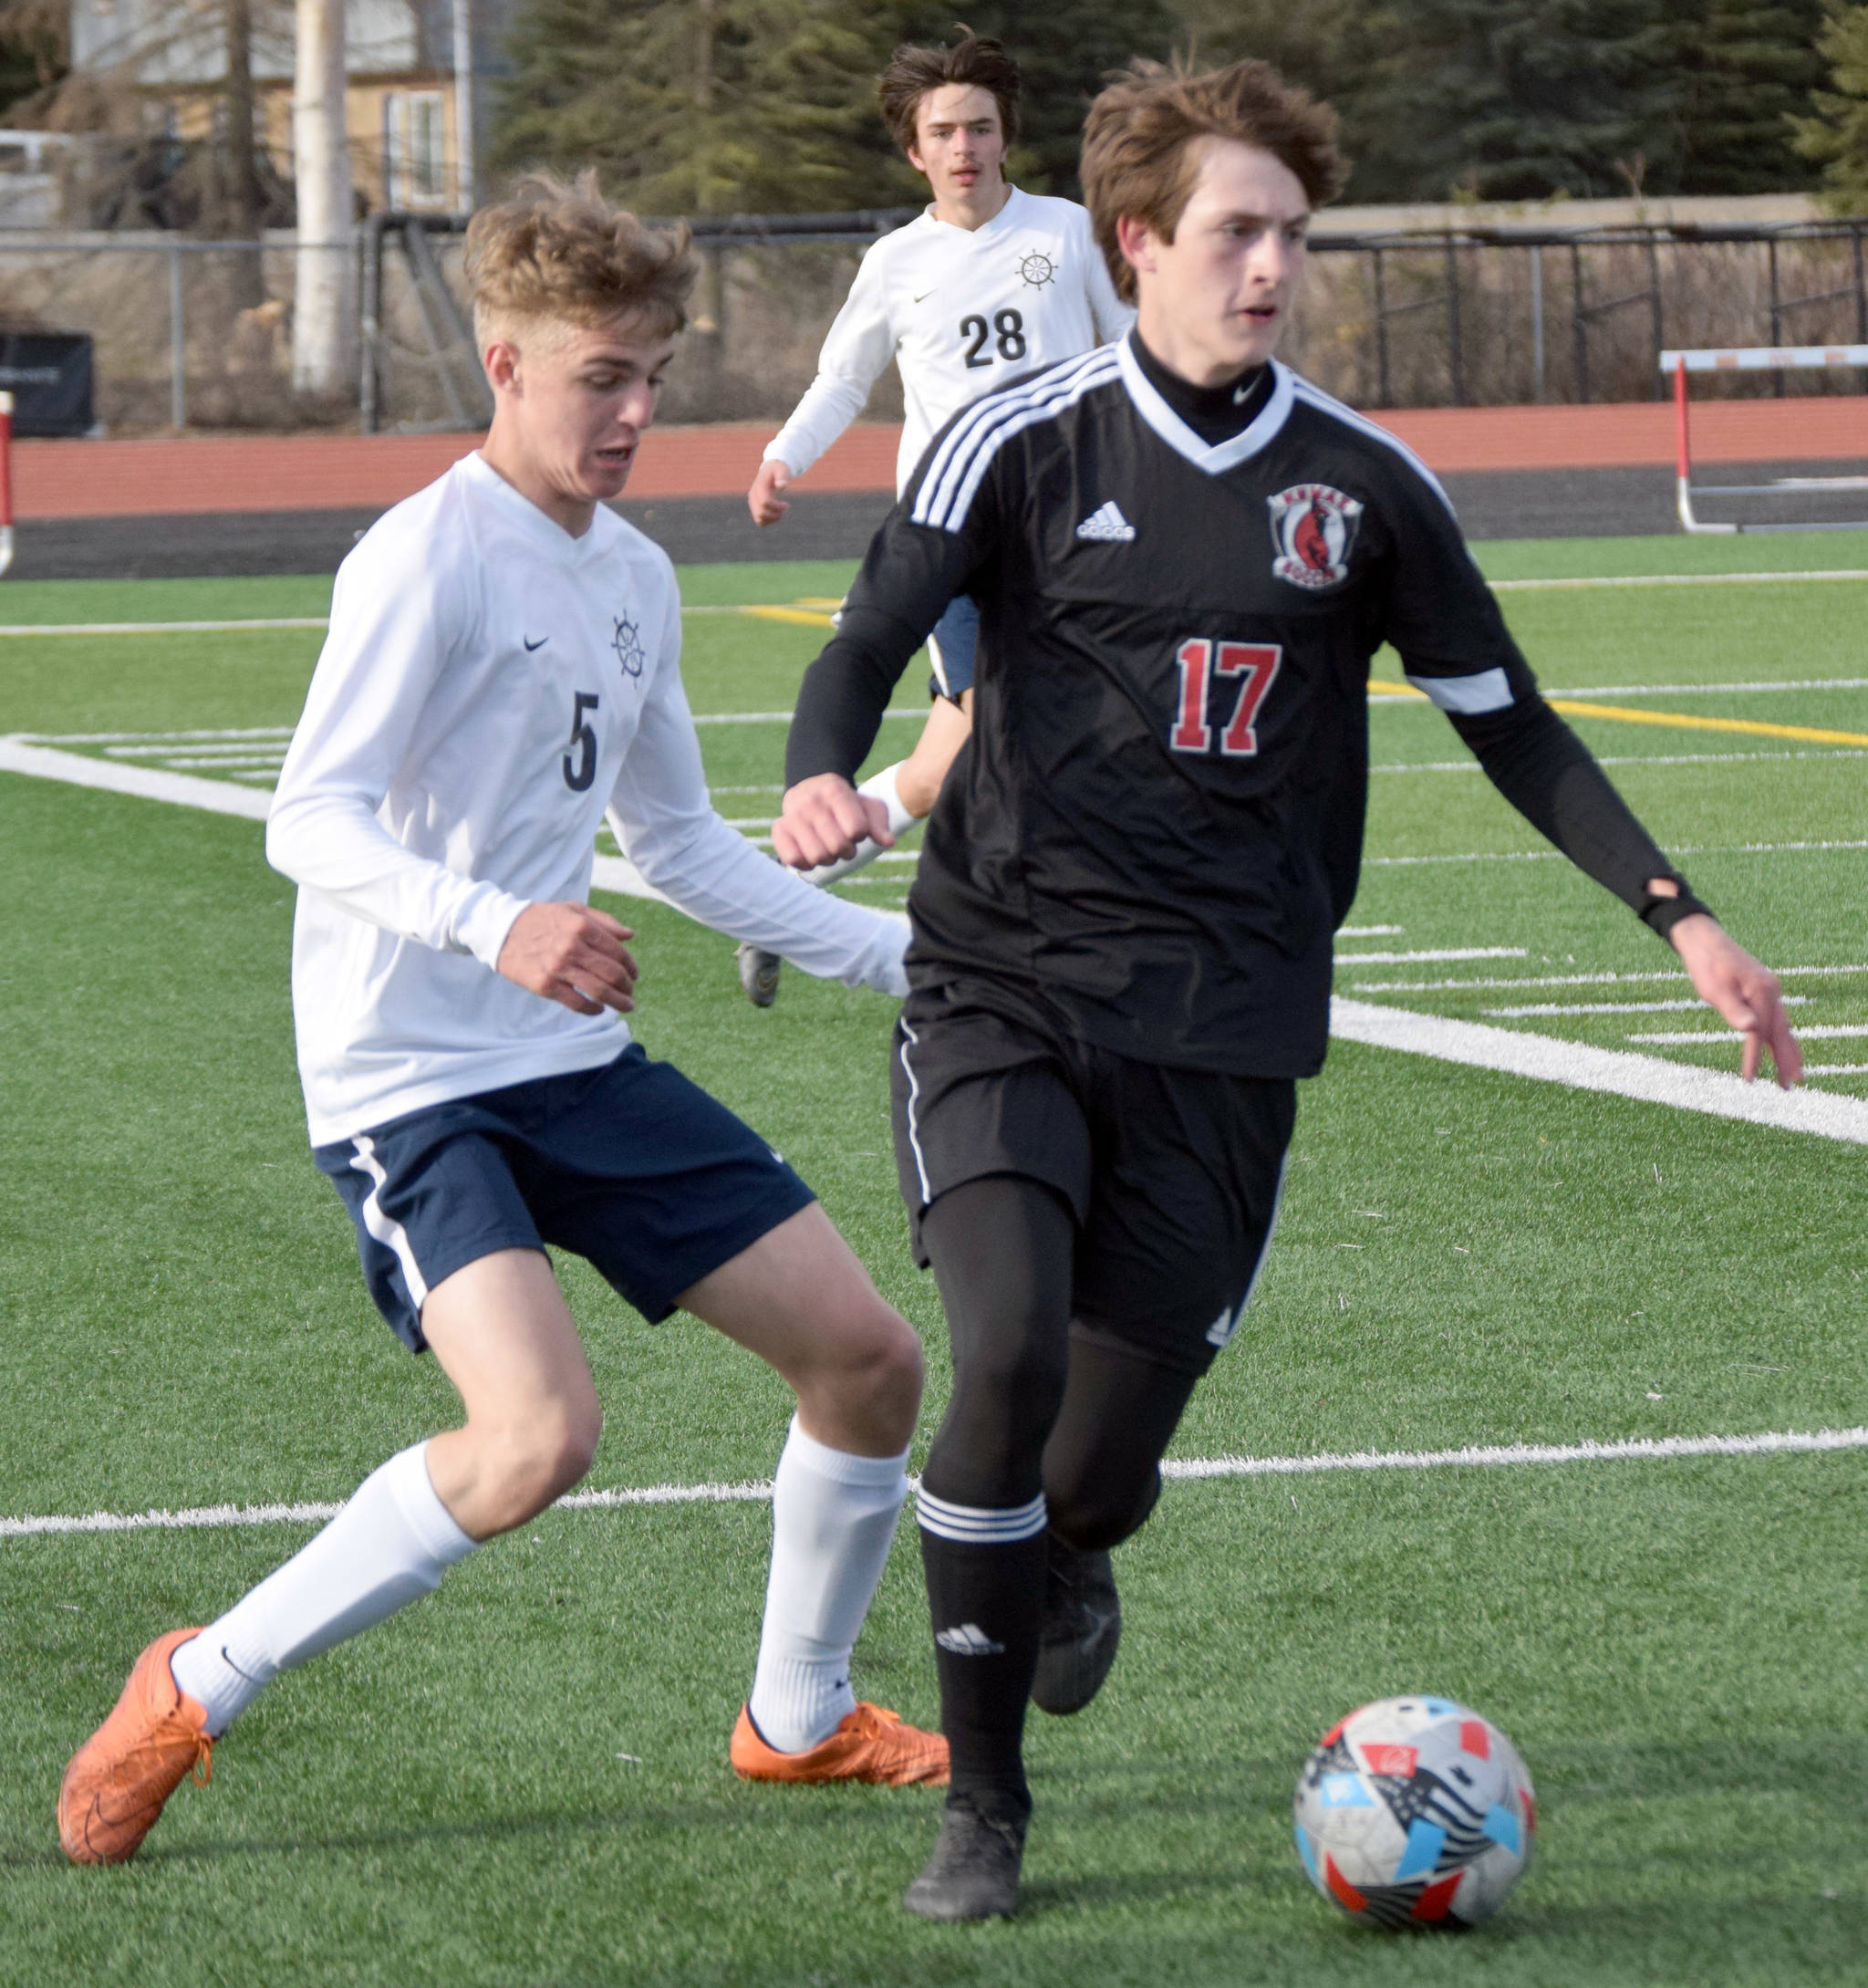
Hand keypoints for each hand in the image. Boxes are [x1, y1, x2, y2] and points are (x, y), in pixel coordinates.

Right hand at [497, 902, 637, 1015]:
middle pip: (612, 974)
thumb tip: (629, 935)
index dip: (631, 967)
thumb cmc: (540, 919)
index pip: (618, 952)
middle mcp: (571, 947)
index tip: (634, 975)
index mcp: (581, 927)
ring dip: (617, 1002)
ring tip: (625, 1006)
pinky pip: (576, 1003)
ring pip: (599, 991)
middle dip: (627, 987)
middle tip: (630, 993)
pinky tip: (599, 1009)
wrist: (500, 930)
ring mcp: (557, 968)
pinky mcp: (544, 985)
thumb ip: (604, 922)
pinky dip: (592, 1010)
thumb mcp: (573, 910)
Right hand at [747, 459, 791, 526]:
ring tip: (781, 512)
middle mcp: (753, 495)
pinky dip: (769, 521)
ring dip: (773, 519)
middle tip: (785, 508)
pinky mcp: (754, 507)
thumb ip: (782, 477)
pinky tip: (776, 513)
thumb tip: (782, 486)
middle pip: (761, 513)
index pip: (765, 502)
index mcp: (759, 486)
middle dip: (776, 515)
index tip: (787, 504)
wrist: (770, 470)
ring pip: (759, 520)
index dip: (778, 507)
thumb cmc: (778, 470)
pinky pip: (759, 521)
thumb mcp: (782, 470)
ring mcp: (752, 502)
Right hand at [773, 773, 894, 869]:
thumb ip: (879, 823)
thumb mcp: (867, 806)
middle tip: (844, 845)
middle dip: (846, 851)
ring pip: (817, 856)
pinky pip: (793, 859)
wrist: (812, 789)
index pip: (856, 830)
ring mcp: (792, 815)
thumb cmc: (846, 804)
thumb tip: (888, 842)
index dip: (860, 836)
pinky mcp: (779, 829)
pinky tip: (812, 856)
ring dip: (828, 860)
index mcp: (834, 791)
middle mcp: (810, 801)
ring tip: (829, 849)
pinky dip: (806, 864)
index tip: (856, 831)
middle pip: (837, 846)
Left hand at [1667, 911, 1800, 1086]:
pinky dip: (1779, 1036)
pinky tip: (1778, 1047)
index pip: (1759, 1034)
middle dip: (1787, 1061)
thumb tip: (1751, 1030)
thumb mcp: (1715, 989)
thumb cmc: (1706, 965)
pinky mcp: (1763, 991)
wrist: (1705, 941)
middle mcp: (1772, 992)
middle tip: (1791, 1086)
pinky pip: (1776, 1019)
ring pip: (1783, 1027)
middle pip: (1783, 1032)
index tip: (1750, 1080)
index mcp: (1762, 992)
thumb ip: (1733, 1009)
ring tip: (1793, 1074)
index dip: (1754, 1058)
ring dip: (1788, 1051)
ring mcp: (1770, 991)